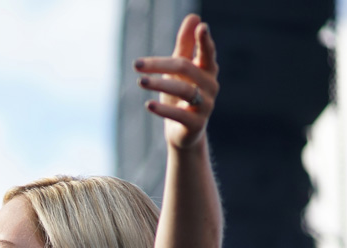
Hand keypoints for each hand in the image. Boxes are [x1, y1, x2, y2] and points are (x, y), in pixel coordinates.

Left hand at [134, 14, 217, 149]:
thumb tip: (194, 17)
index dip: (205, 41)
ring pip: (184, 90)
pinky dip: (164, 109)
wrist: (184, 132)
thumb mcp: (180, 70)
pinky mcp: (196, 124)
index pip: (207, 52)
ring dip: (160, 84)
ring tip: (141, 81)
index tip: (201, 28)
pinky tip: (148, 105)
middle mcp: (210, 86)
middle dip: (160, 64)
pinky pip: (180, 114)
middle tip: (136, 64)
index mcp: (207, 70)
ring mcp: (205, 106)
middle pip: (185, 68)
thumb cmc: (180, 95)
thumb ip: (185, 45)